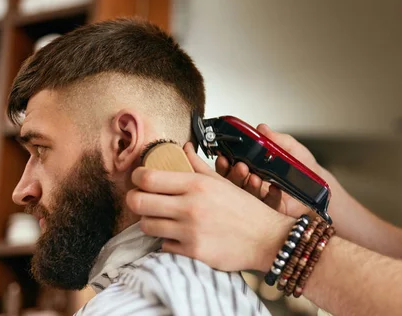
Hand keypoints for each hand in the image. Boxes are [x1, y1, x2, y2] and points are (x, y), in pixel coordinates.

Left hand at [127, 142, 294, 271]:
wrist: (266, 238)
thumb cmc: (247, 210)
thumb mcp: (222, 182)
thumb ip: (198, 165)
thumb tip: (183, 149)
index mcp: (197, 185)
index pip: (148, 178)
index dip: (137, 177)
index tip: (138, 178)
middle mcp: (190, 207)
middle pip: (139, 202)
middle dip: (135, 199)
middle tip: (140, 198)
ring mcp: (190, 231)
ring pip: (147, 225)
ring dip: (150, 221)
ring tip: (161, 217)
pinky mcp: (192, 252)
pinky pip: (163, 245)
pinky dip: (167, 240)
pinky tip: (178, 234)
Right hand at [216, 124, 338, 218]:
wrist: (321, 186)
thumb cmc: (305, 168)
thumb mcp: (291, 148)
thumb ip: (276, 139)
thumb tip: (262, 128)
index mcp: (254, 168)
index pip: (232, 166)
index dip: (225, 163)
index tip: (224, 156)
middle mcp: (254, 184)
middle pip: (234, 183)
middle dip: (234, 174)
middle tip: (240, 167)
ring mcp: (262, 200)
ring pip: (246, 196)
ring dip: (248, 186)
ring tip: (255, 177)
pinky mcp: (273, 213)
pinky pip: (267, 207)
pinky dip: (270, 196)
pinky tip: (275, 189)